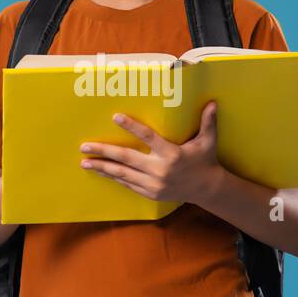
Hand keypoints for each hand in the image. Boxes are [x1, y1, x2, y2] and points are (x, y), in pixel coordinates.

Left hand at [79, 101, 225, 204]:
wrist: (206, 189)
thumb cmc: (205, 160)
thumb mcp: (208, 141)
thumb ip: (208, 122)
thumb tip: (213, 103)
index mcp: (172, 154)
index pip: (148, 137)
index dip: (131, 126)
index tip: (115, 117)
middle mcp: (160, 169)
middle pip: (126, 158)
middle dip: (103, 152)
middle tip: (84, 147)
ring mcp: (154, 184)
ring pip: (122, 174)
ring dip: (102, 167)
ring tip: (85, 162)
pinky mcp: (150, 193)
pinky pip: (128, 184)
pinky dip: (114, 177)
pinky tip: (102, 172)